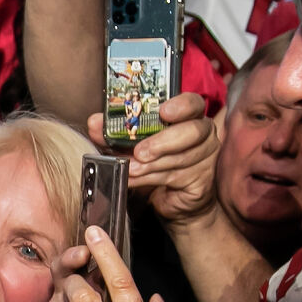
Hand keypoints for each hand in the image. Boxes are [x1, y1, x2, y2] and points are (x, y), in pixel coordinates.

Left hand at [87, 93, 219, 229]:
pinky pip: (176, 176)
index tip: (163, 112)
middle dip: (162, 141)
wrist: (172, 199)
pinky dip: (151, 178)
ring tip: (130, 168)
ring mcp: (206, 157)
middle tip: (140, 152)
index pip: (192, 103)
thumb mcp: (132, 143)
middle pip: (192, 131)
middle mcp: (202, 133)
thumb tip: (95, 123)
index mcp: (188, 115)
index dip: (180, 106)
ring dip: (150, 165)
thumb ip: (115, 131)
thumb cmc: (154, 162)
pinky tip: (134, 179)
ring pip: (180, 157)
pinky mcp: (202, 180)